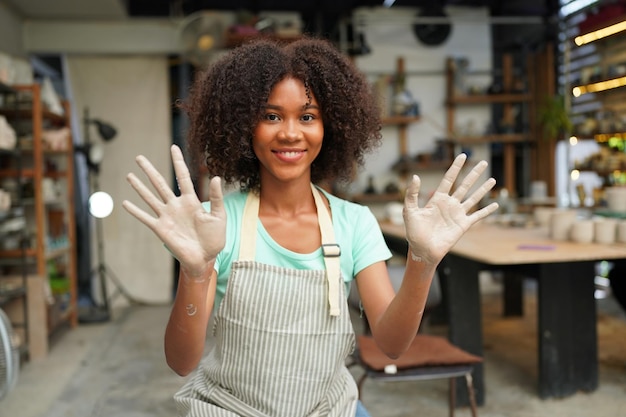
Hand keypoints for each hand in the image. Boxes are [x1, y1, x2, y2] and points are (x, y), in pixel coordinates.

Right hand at [122, 145, 225, 278]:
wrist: (205, 258)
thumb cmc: (214, 238)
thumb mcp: (219, 216)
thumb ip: (216, 197)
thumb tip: (216, 177)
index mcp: (191, 201)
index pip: (183, 176)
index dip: (178, 162)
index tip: (174, 147)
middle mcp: (176, 205)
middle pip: (160, 183)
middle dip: (150, 170)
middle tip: (139, 157)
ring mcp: (167, 216)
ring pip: (150, 197)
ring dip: (139, 187)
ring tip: (129, 175)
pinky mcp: (161, 229)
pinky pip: (146, 218)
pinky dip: (135, 211)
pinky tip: (125, 203)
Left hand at [403, 154, 497, 264]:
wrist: (422, 250)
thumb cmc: (414, 232)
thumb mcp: (409, 211)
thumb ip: (412, 194)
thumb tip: (415, 176)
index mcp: (437, 199)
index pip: (449, 179)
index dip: (456, 167)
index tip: (462, 156)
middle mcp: (449, 204)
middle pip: (465, 185)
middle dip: (474, 174)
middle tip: (484, 163)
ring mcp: (457, 214)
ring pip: (473, 198)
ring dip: (483, 189)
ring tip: (493, 179)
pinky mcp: (463, 225)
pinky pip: (477, 216)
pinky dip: (487, 211)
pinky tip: (495, 205)